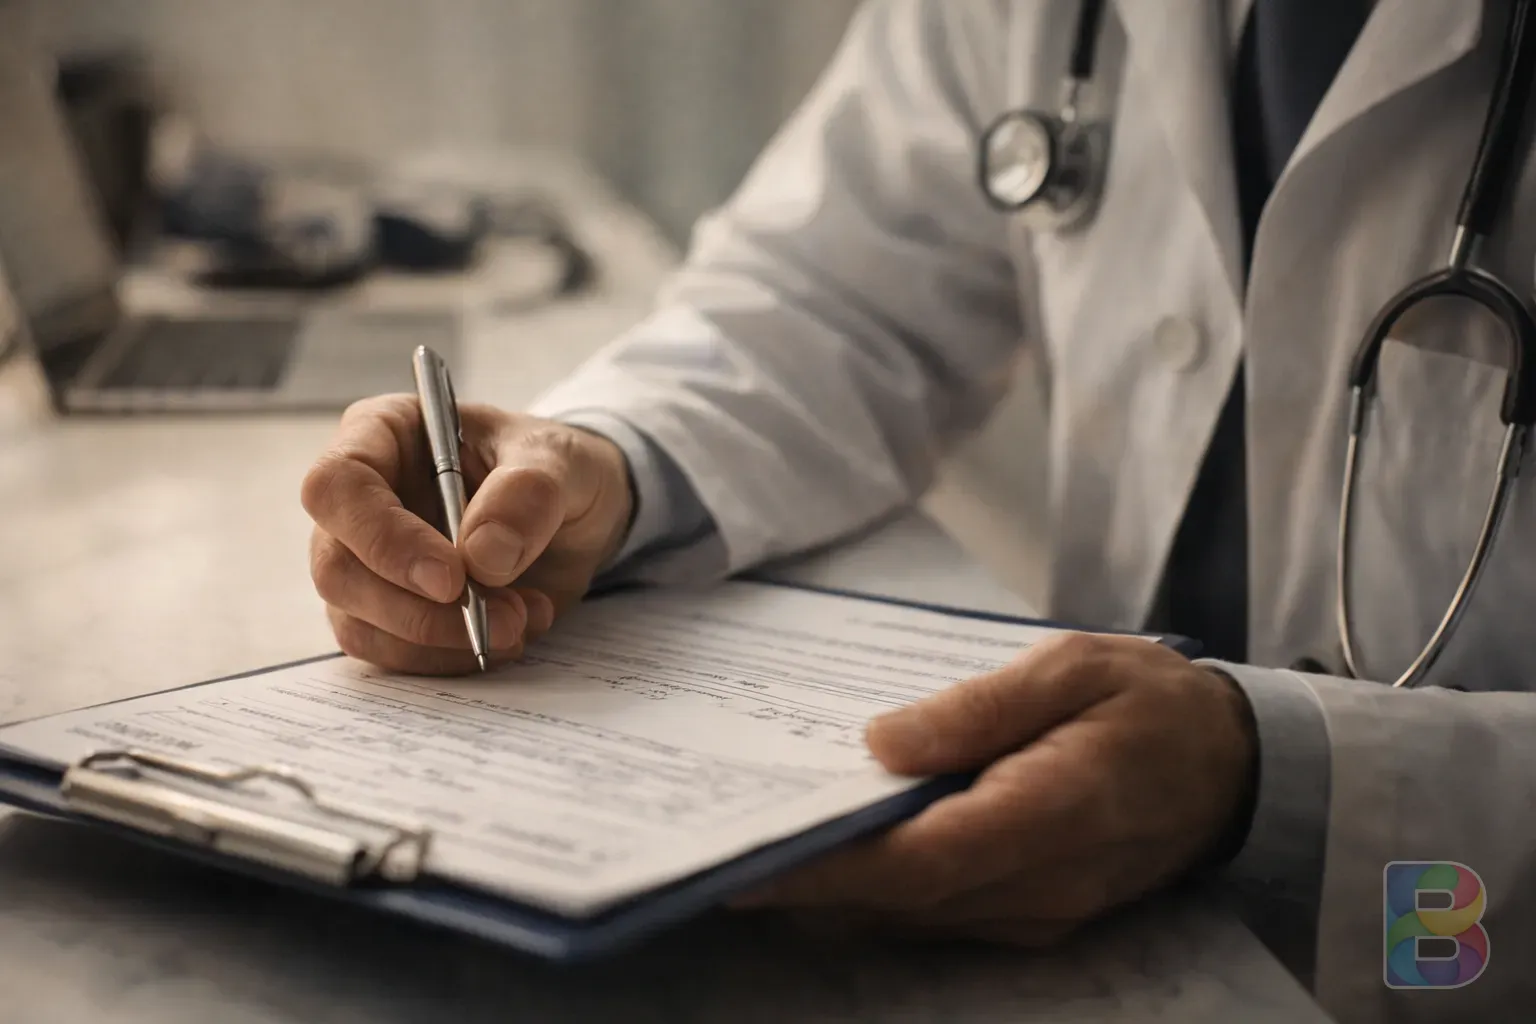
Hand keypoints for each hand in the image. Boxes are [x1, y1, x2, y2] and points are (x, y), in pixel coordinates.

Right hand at [301, 394, 633, 674]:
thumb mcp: (564, 462)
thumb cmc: (557, 468)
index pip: (338, 485)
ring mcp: (368, 560)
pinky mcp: (390, 611)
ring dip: (442, 640)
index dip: (384, 538)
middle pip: (337, 568)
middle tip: (506, 618)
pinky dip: (451, 657)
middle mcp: (361, 499)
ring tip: (521, 621)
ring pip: (360, 622)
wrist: (580, 515)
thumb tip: (482, 556)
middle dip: (419, 610)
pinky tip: (512, 633)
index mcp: (383, 433)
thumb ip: (527, 495)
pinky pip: (393, 652)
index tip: (450, 578)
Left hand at [738, 633, 1257, 944]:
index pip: (923, 859)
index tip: (753, 858)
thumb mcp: (1072, 666)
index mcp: (1054, 809)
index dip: (834, 867)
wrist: (1235, 765)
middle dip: (810, 885)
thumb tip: (880, 743)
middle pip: (905, 900)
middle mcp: (1042, 882)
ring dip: (837, 895)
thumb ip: (978, 708)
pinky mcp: (1036, 914)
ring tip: (757, 850)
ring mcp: (1040, 910)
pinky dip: (882, 894)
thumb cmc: (1150, 700)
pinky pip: (942, 915)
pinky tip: (837, 856)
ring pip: (916, 918)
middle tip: (721, 851)